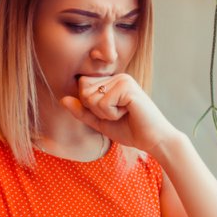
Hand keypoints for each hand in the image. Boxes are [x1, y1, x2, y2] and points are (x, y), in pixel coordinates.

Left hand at [61, 74, 180, 153]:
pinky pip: (102, 103)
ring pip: (92, 98)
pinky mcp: (127, 87)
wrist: (153, 140)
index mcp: (112, 81)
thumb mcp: (100, 122)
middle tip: (118, 115)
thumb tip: (63, 99)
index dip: (91, 106)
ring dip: (105, 114)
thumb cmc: (131, 130)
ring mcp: (123, 80)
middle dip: (97, 111)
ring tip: (124, 114)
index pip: (82, 86)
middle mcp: (118, 76)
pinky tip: (129, 113)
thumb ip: (82, 111)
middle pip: (84, 91)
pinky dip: (112, 115)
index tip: (111, 113)